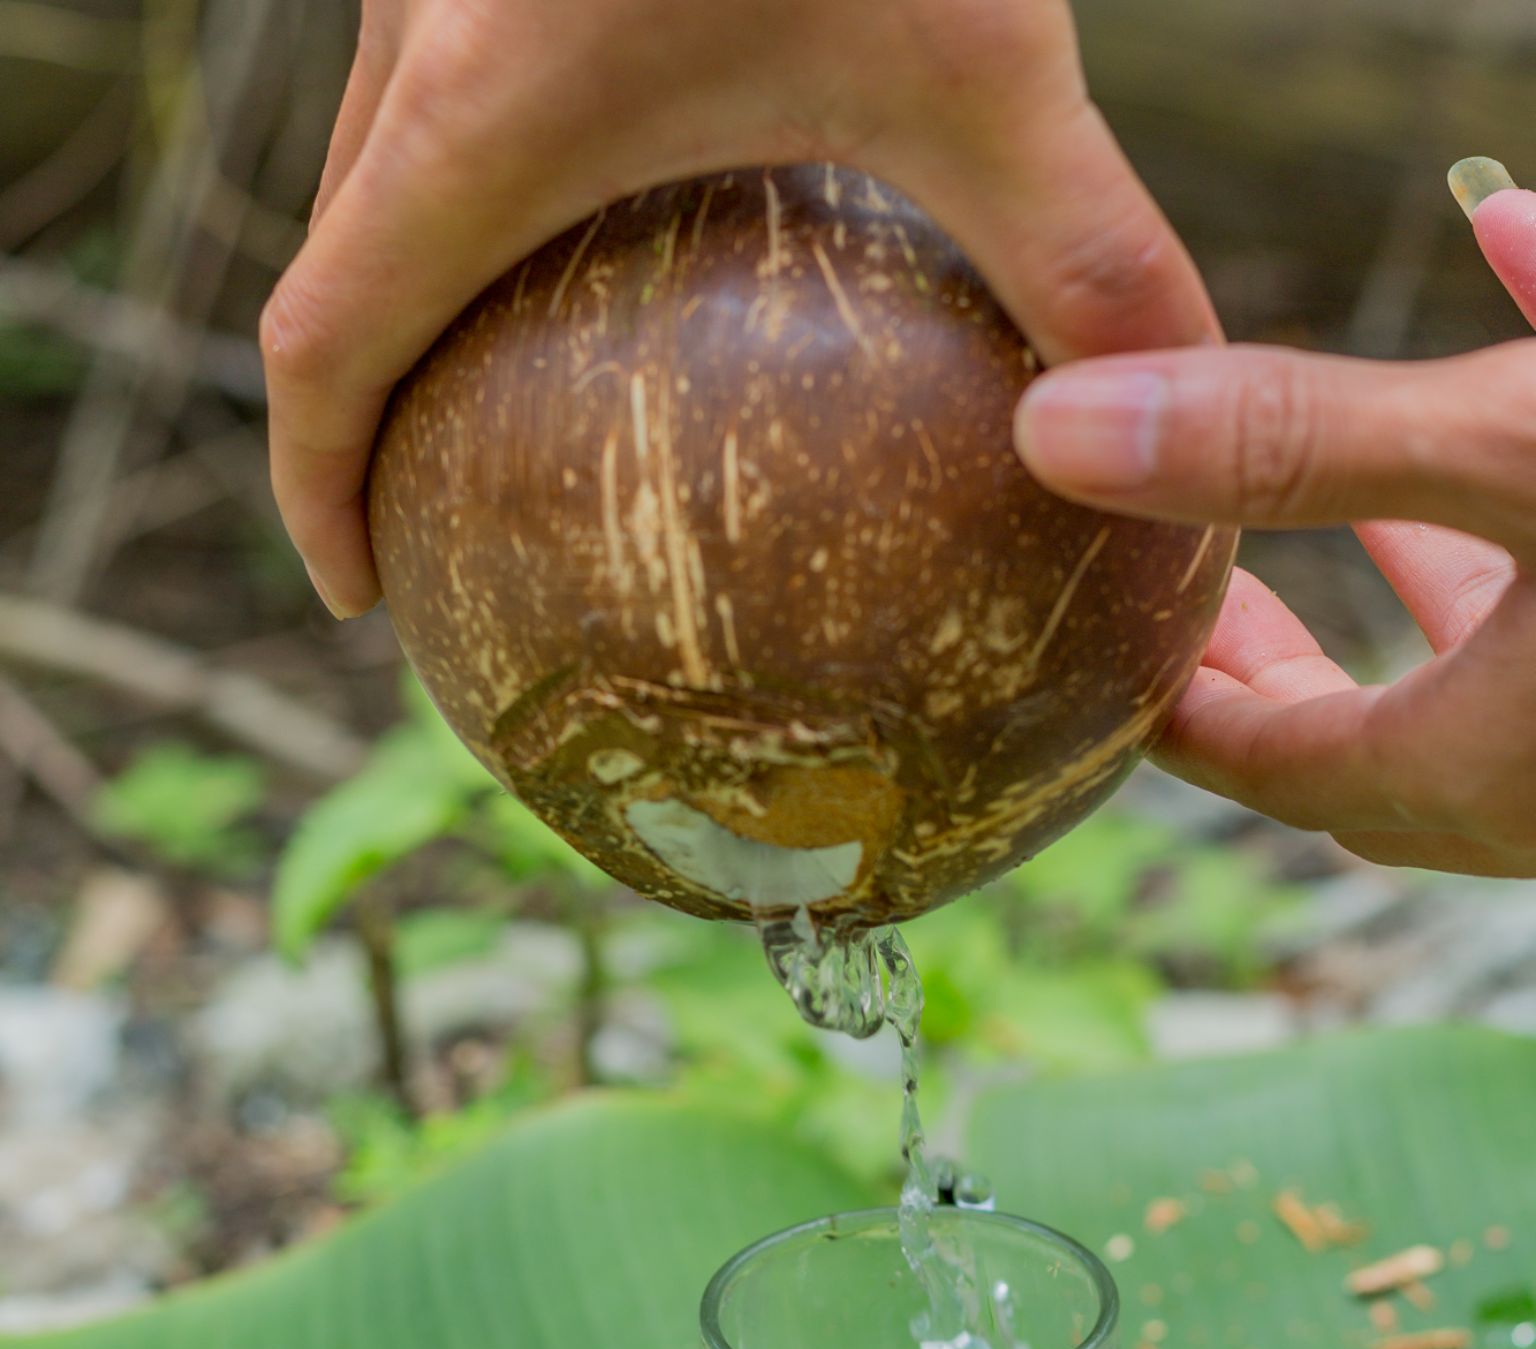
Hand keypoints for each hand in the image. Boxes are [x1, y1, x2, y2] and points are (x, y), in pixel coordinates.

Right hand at [263, 0, 1215, 616]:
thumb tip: (1162, 451)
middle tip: (441, 511)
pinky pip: (445, 76)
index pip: (323, 347)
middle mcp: (419, 31)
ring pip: (381, 157)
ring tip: (506, 388)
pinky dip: (476, 179)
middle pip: (336, 260)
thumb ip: (1075, 256)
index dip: (314, 489)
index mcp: (478, 109)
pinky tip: (599, 202)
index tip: (357, 592)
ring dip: (417, 282)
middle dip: (366, 403)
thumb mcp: (980, 55)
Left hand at [1015, 166, 1535, 875]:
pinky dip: (1512, 538)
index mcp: (1469, 769)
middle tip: (1191, 596)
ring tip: (1340, 526)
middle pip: (1352, 755)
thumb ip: (1295, 442)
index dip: (1169, 712)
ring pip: (1463, 701)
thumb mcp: (1513, 450)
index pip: (1266, 767)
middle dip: (1266, 678)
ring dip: (1393, 616)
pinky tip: (1519, 368)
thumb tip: (1054, 427)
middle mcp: (1533, 796)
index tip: (1091, 655)